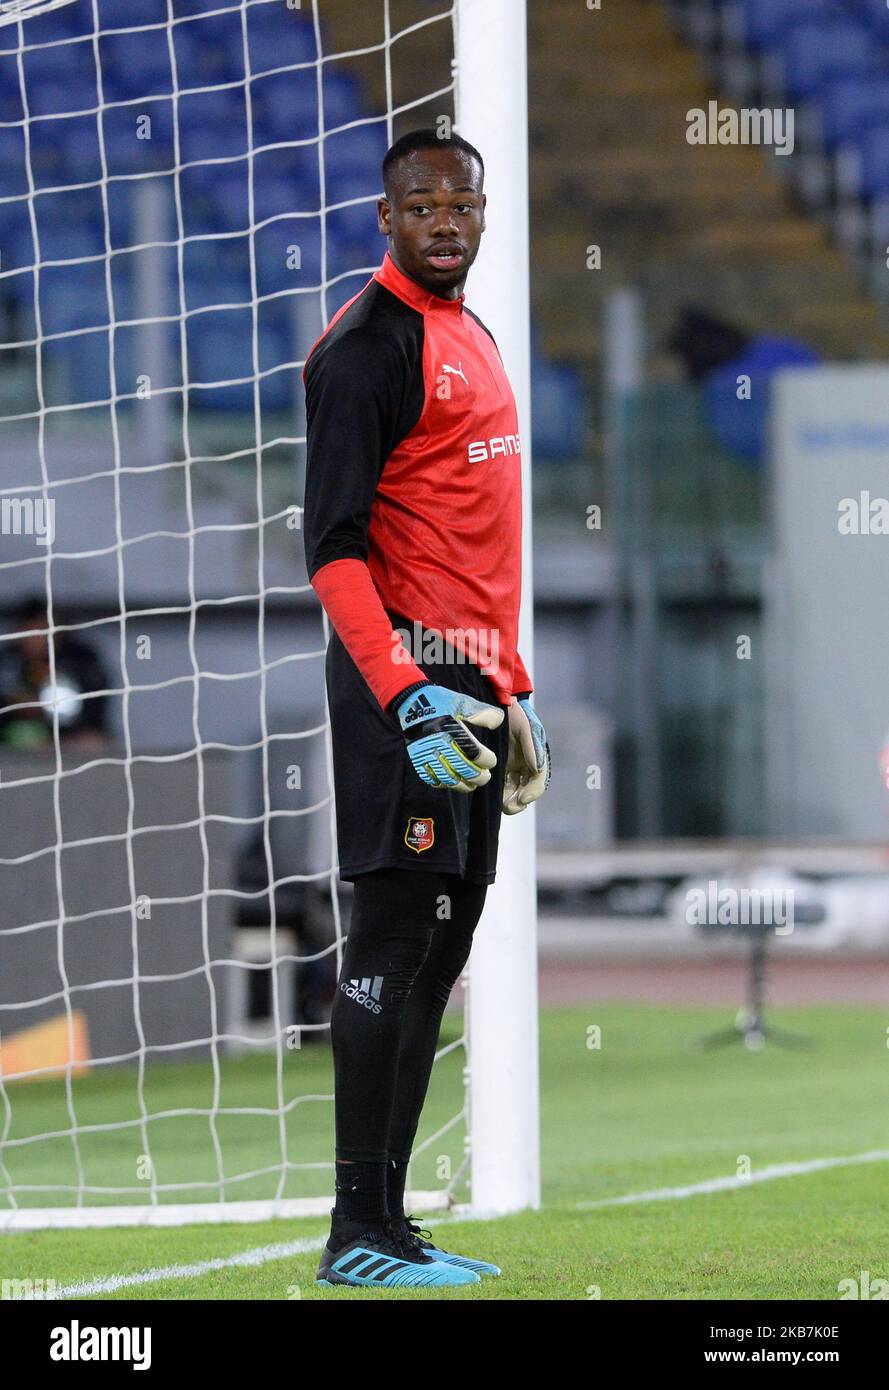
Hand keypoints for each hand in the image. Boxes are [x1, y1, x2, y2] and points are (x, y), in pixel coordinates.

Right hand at [395, 682, 504, 791]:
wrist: (412, 702)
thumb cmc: (442, 702)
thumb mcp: (463, 702)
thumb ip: (482, 712)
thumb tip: (498, 722)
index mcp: (452, 730)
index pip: (475, 753)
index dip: (487, 760)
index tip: (491, 760)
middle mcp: (439, 744)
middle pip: (463, 769)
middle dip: (478, 777)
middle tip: (486, 776)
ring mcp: (426, 753)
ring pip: (448, 778)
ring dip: (463, 785)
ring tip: (472, 784)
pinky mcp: (417, 758)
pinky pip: (431, 778)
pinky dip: (443, 784)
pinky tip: (452, 782)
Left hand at [502, 695, 550, 813]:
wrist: (498, 703)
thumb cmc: (515, 714)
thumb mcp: (527, 727)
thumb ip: (533, 747)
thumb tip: (536, 768)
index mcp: (535, 758)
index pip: (538, 782)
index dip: (533, 792)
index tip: (523, 799)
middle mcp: (524, 765)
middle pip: (525, 791)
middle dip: (519, 802)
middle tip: (510, 807)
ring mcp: (510, 767)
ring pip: (512, 791)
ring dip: (509, 801)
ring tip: (501, 805)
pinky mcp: (497, 766)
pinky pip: (499, 784)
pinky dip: (497, 792)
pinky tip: (492, 795)